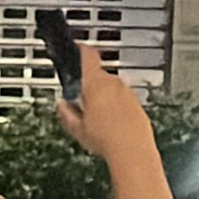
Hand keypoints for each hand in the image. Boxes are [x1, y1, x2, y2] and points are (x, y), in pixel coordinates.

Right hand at [50, 44, 155, 162]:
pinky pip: (122, 99)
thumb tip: (62, 105)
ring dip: (103, 97)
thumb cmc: (106, 139)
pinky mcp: (137, 103)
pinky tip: (111, 124)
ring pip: (111, 88)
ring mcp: (127, 93)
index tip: (77, 47)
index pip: (88, 56)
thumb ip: (67, 113)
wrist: (133, 151)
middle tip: (81, 104)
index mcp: (95, 84)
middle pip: (98, 76)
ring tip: (97, 120)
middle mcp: (114, 84)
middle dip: (89, 86)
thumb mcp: (77, 129)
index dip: (80, 49)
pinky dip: (116, 106)